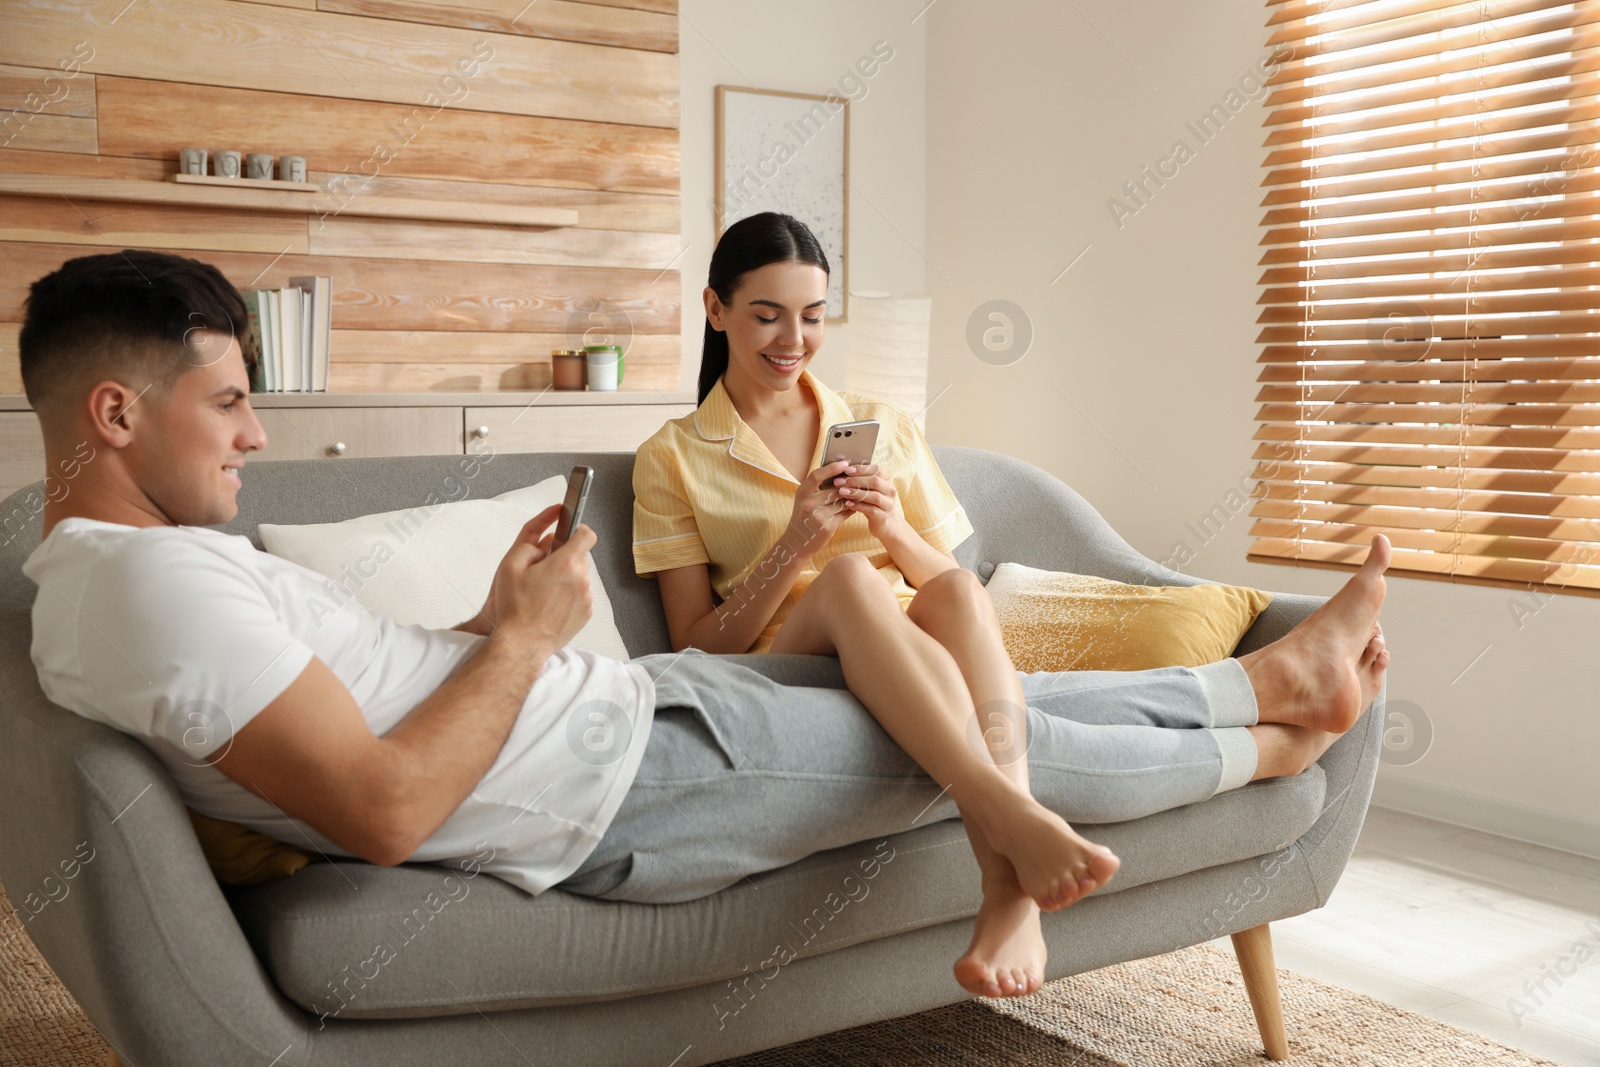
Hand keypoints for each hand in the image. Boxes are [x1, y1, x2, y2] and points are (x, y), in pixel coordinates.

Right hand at [477, 505, 594, 652]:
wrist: (522, 643)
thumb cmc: (515, 609)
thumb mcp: (509, 566)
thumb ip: (530, 545)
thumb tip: (545, 542)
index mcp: (565, 564)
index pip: (586, 535)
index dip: (578, 529)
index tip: (571, 531)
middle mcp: (580, 579)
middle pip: (581, 557)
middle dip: (566, 558)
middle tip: (546, 568)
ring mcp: (586, 598)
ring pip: (581, 577)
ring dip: (568, 578)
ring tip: (546, 590)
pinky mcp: (586, 613)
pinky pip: (581, 596)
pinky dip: (570, 596)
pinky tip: (551, 604)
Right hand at [784, 459, 851, 559]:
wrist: (796, 543)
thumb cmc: (803, 518)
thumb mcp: (804, 500)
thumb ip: (817, 488)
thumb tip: (841, 473)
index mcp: (802, 492)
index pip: (817, 475)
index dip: (832, 468)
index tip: (845, 463)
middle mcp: (808, 502)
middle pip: (835, 489)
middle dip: (848, 484)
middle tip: (860, 478)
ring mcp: (818, 515)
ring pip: (842, 501)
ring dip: (853, 496)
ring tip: (861, 490)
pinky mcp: (827, 527)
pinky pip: (845, 513)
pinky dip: (852, 508)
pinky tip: (856, 505)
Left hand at [832, 461, 900, 539]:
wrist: (885, 522)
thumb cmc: (872, 502)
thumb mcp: (869, 488)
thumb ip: (861, 479)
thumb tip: (842, 468)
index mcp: (887, 479)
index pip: (876, 470)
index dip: (861, 469)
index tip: (846, 470)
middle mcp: (890, 490)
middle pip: (875, 482)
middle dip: (855, 480)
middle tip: (840, 481)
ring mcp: (888, 504)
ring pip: (873, 496)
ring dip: (856, 493)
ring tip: (842, 491)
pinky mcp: (883, 516)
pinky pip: (870, 509)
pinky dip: (858, 506)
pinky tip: (847, 504)